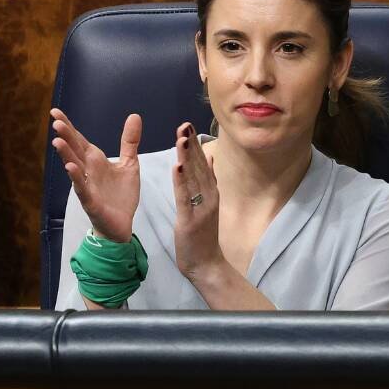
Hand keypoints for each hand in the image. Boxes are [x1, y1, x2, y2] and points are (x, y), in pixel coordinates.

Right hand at [50, 108, 140, 242]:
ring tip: (57, 141)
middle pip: (74, 150)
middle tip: (55, 121)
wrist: (122, 224)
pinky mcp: (91, 202)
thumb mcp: (130, 163)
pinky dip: (77, 178)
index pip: (79, 140)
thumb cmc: (121, 195)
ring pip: (74, 168)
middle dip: (65, 136)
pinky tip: (71, 167)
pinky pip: (82, 189)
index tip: (55, 111)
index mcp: (95, 160)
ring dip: (66, 155)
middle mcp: (88, 171)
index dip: (69, 126)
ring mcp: (87, 186)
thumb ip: (129, 141)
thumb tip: (134, 115)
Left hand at [171, 122, 224, 280]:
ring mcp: (201, 208)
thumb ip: (208, 182)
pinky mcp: (191, 220)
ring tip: (181, 138)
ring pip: (193, 178)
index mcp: (210, 192)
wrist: (206, 264)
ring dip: (187, 157)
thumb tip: (210, 159)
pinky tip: (177, 167)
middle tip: (184, 124)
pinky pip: (185, 198)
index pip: (203, 163)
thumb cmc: (203, 236)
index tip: (188, 126)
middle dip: (191, 145)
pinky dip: (181, 182)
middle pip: (199, 166)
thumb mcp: (207, 205)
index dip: (195, 144)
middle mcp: (209, 196)